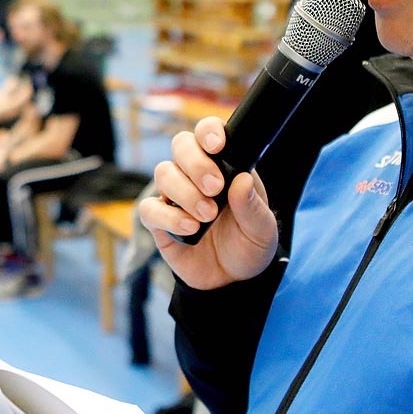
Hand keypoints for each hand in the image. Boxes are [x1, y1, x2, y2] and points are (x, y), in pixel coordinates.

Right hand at [138, 118, 277, 289]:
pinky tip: (190, 229)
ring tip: (207, 215)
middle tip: (214, 188)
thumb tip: (242, 180)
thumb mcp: (262, 230)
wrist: (232, 282)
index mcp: (223, 165)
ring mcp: (175, 197)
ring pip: (164, 173)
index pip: (208, 133)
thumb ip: (253, 206)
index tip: (217, 145)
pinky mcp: (159, 221)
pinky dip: (169, 217)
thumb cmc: (249, 247)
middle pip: (181, 145)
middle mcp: (195, 175)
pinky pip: (150, 209)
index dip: (208, 132)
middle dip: (196, 164)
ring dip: (185, 192)